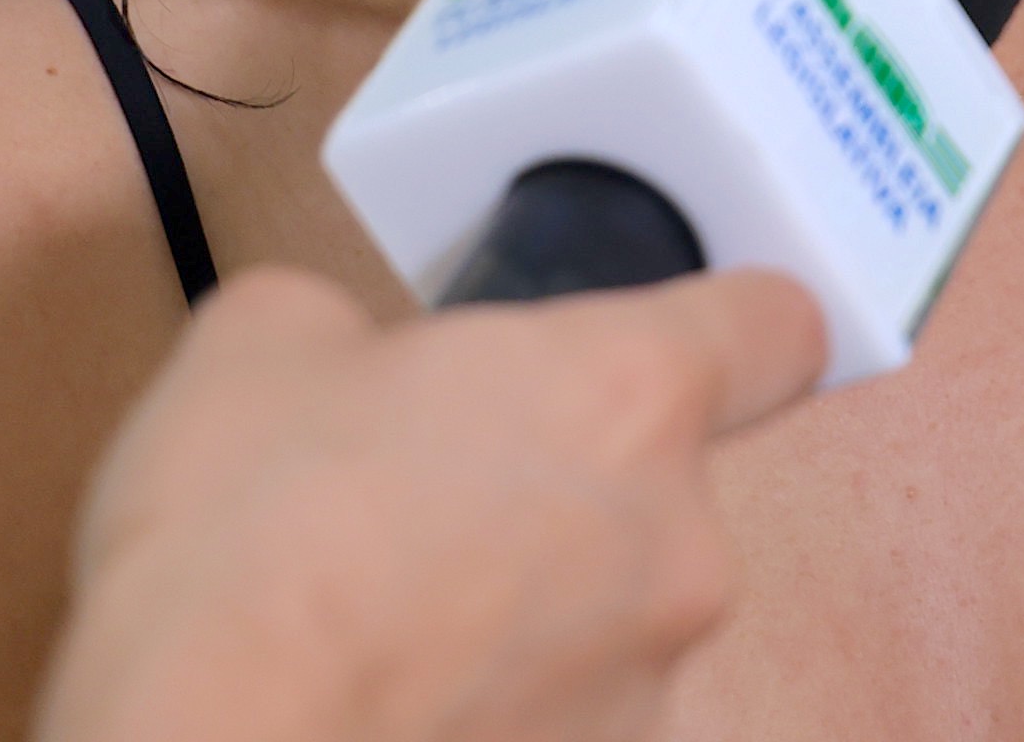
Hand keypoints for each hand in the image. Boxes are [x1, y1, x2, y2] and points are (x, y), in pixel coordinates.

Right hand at [34, 265, 826, 741]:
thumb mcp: (266, 338)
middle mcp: (678, 543)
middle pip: (662, 483)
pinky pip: (564, 710)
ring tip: (386, 608)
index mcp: (628, 395)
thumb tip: (351, 360)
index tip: (694, 332)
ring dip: (527, 601)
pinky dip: (498, 701)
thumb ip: (361, 326)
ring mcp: (645, 686)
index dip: (735, 320)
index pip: (776, 328)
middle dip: (560, 478)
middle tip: (430, 490)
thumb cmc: (247, 556)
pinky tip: (389, 690)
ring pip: (609, 609)